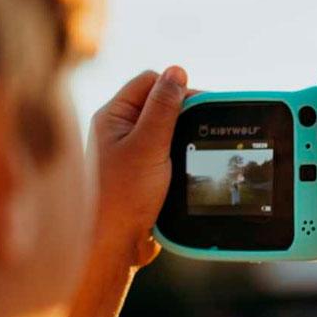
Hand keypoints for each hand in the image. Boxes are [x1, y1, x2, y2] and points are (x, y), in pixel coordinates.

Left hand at [88, 67, 187, 267]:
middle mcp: (118, 131)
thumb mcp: (149, 145)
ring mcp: (129, 153)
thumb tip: (178, 72)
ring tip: (197, 149)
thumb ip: (164, 107)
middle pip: (159, 104)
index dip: (178, 89)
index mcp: (113, 116)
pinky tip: (189, 165)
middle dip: (183, 113)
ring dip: (183, 135)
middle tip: (204, 129)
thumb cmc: (123, 195)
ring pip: (165, 130)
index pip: (150, 82)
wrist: (114, 244)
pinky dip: (180, 155)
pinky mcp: (141, 174)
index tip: (203, 106)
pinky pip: (166, 153)